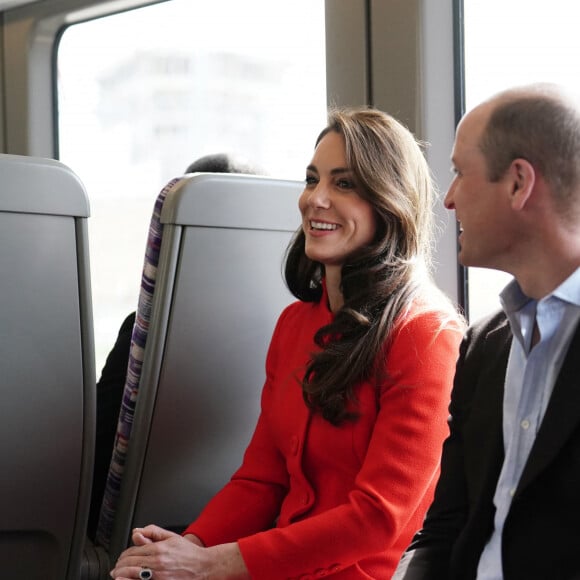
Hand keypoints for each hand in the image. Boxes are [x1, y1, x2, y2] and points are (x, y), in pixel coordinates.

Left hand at [110, 524, 248, 579]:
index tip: (122, 557)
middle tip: (116, 567)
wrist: (203, 566)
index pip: (133, 551)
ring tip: (117, 575)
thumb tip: (137, 532)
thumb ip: (153, 532)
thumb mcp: (172, 537)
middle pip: (129, 563)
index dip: (124, 555)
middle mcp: (157, 562)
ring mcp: (158, 575)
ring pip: (131, 574)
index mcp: (158, 549)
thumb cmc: (188, 553)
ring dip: (120, 575)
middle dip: (120, 565)